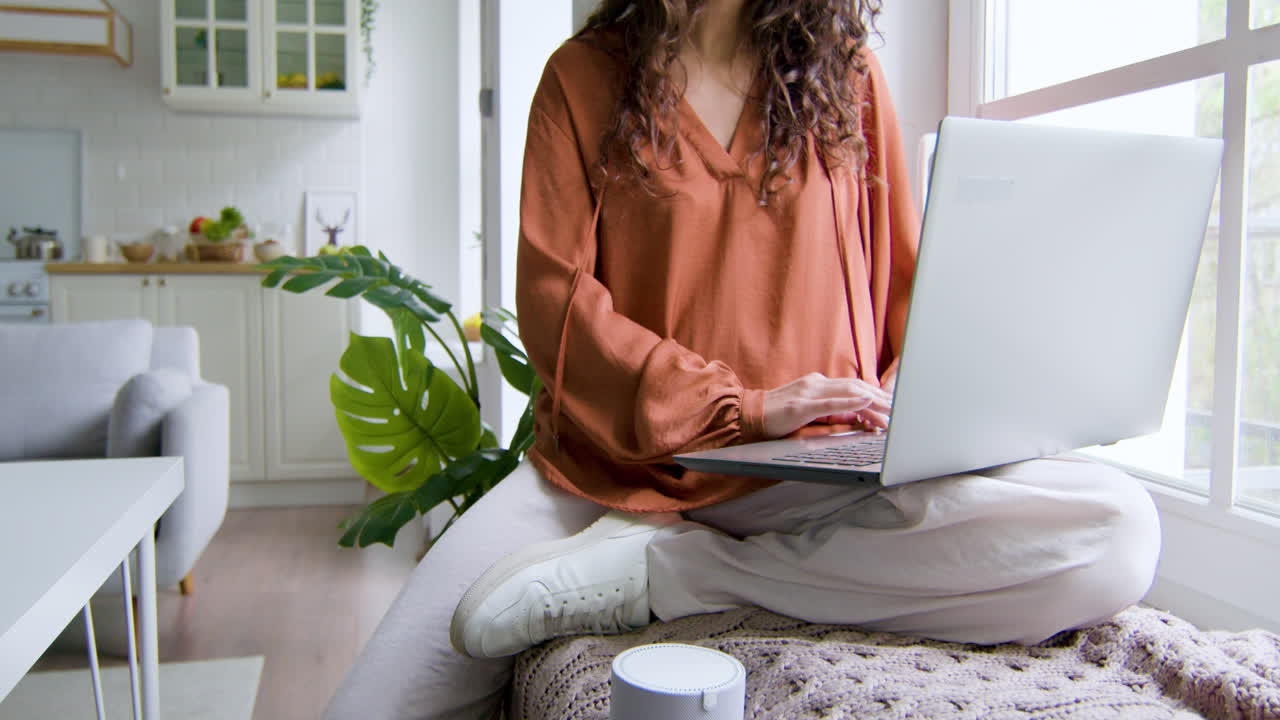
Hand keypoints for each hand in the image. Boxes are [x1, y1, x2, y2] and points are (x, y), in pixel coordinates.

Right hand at [761, 373, 891, 438]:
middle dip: (880, 398)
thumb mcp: (805, 409)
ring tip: (890, 411)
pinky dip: (849, 403)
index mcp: (816, 383)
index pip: (852, 386)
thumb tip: (851, 413)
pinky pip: (829, 404)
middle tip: (900, 408)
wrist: (747, 415)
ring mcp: (807, 393)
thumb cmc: (774, 415)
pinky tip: (864, 404)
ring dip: (872, 402)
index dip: (875, 394)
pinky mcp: (800, 406)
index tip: (892, 405)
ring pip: (847, 393)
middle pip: (855, 387)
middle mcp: (815, 383)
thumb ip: (826, 408)